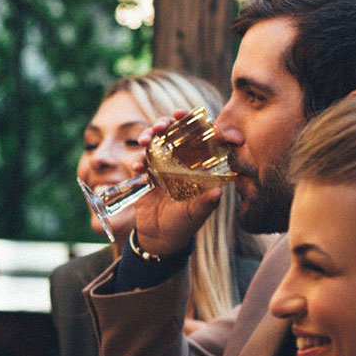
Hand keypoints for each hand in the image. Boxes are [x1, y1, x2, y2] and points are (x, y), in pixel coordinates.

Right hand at [127, 113, 224, 258]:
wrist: (160, 238)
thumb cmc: (184, 225)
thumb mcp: (196, 215)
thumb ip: (206, 203)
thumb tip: (218, 191)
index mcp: (199, 167)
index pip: (201, 139)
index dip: (198, 125)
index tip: (190, 117)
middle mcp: (182, 163)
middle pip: (175, 134)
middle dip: (167, 125)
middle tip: (161, 125)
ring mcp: (163, 168)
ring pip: (157, 143)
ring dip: (150, 137)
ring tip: (144, 141)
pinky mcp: (148, 176)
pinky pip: (142, 162)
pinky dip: (138, 162)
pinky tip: (138, 169)